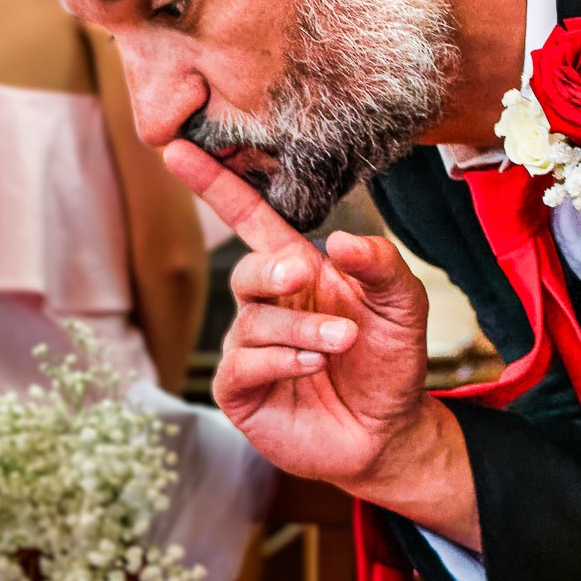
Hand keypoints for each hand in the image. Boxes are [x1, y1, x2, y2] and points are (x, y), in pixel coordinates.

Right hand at [163, 143, 443, 500]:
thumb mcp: (402, 304)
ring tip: (341, 342)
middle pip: (245, 272)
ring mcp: (248, 350)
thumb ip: (380, 264)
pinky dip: (279, 360)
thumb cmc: (388, 363)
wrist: (388, 432)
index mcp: (296, 273)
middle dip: (271, 270)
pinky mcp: (240, 392)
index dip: (213, 186)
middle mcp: (266, 307)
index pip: (247, 221)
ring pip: (252, 323)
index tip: (179, 148)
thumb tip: (339, 240)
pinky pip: (242, 365)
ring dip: (299, 328)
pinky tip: (312, 365)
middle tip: (305, 274)